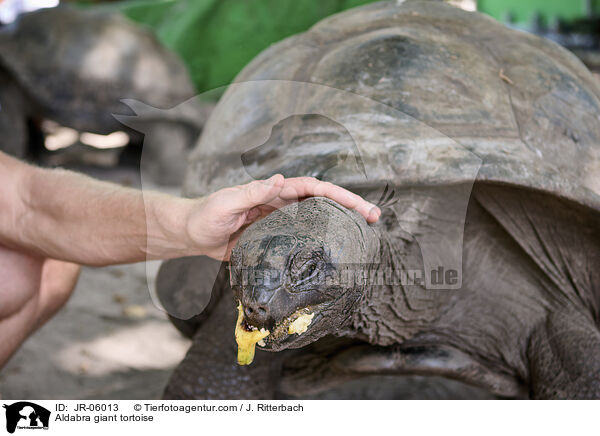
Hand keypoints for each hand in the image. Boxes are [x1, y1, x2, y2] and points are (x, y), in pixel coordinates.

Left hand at [186, 174, 380, 259]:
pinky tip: (333, 258)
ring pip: (317, 224)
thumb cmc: (205, 214)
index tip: (359, 205)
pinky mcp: (275, 244)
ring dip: (339, 227)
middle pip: (323, 204)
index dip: (339, 194)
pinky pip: (302, 244)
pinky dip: (320, 247)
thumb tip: (280, 180)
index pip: (314, 189)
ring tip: (364, 238)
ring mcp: (281, 225)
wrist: (192, 234)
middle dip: (349, 208)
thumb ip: (251, 192)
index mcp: (275, 192)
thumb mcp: (226, 202)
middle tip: (375, 219)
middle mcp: (282, 206)